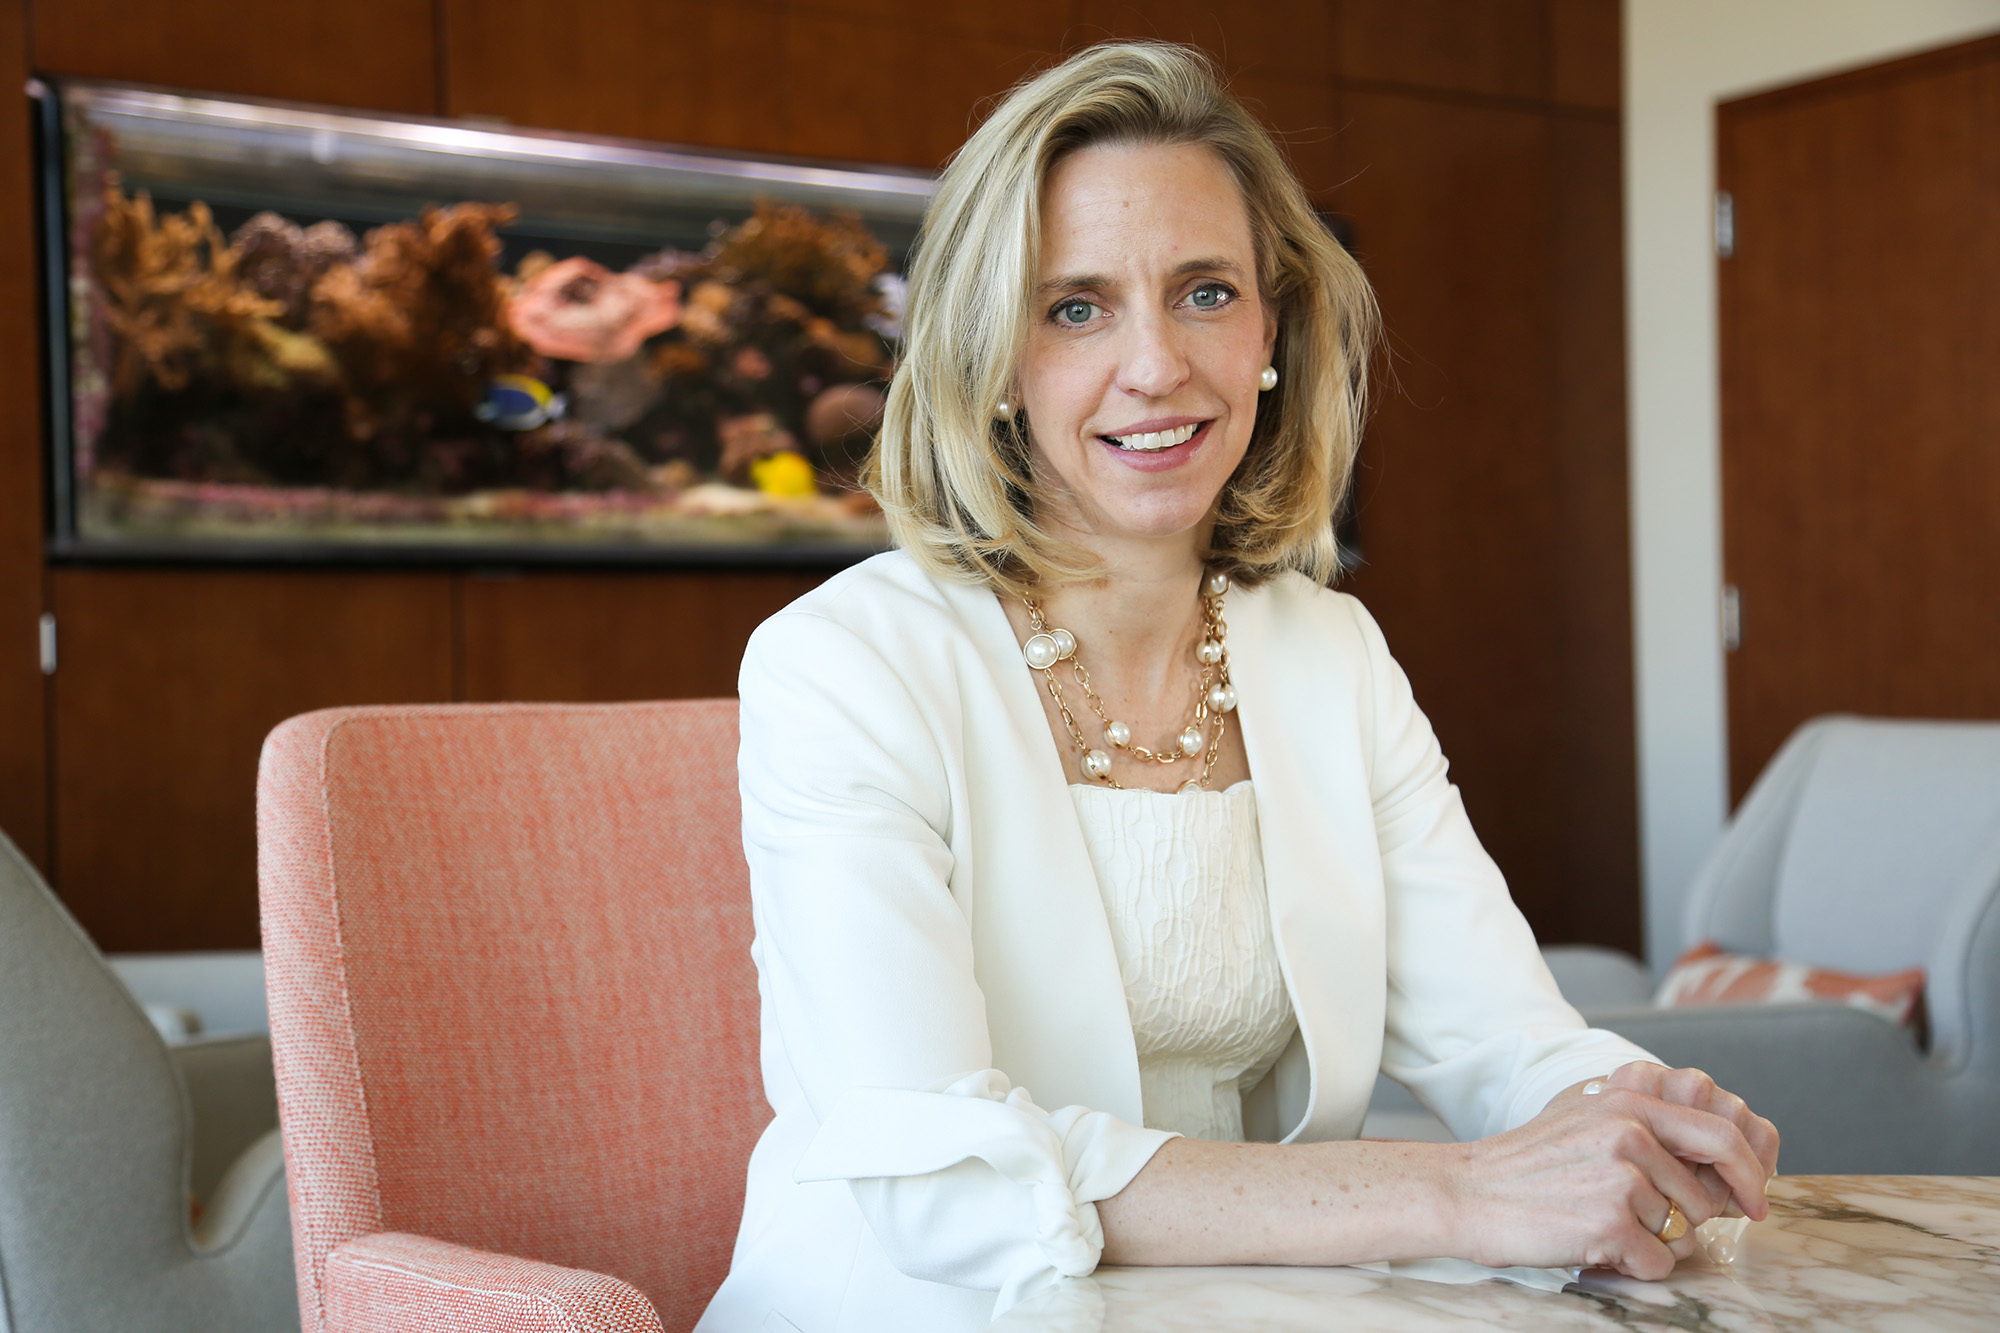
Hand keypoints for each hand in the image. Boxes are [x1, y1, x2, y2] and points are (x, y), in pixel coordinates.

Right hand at [1441, 1063, 1775, 1279]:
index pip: (1722, 1134)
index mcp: (1630, 1101)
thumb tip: (1704, 1143)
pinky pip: (1657, 1261)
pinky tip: (1592, 1243)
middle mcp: (1632, 1132)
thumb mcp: (1583, 1113)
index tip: (1755, 1200)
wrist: (1468, 1190)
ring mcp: (1623, 1176)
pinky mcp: (1612, 1220)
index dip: (1749, 1173)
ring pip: (1682, 1232)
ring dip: (1650, 1240)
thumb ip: (1639, 1116)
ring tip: (1598, 1222)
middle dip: (1696, 1218)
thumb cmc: (1525, 1161)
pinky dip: (1631, 1264)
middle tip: (1658, 1225)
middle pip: (1707, 1193)